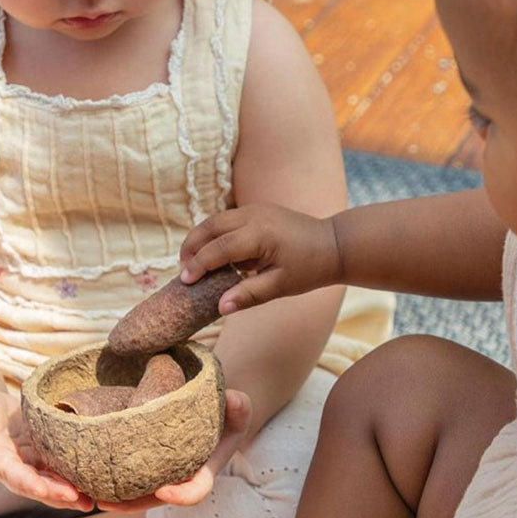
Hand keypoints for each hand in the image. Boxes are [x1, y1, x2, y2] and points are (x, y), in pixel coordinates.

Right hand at [0, 383, 93, 510]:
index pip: (9, 473)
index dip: (25, 481)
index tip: (41, 488)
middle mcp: (10, 466)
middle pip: (35, 484)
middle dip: (55, 494)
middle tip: (80, 500)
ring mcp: (27, 461)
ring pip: (50, 481)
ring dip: (69, 494)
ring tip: (92, 502)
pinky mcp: (41, 452)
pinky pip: (57, 467)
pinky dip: (74, 477)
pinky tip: (94, 484)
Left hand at [96, 389, 252, 511]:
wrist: (213, 413)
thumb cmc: (227, 411)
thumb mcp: (238, 406)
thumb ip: (239, 406)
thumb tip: (231, 399)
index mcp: (206, 470)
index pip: (197, 490)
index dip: (182, 495)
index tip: (164, 490)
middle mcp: (182, 479)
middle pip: (155, 500)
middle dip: (131, 504)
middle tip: (105, 502)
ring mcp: (163, 476)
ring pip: (137, 494)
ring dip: (113, 497)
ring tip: (87, 492)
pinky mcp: (147, 468)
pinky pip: (127, 479)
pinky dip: (108, 479)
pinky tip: (86, 473)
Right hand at [179, 203, 341, 313]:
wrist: (333, 245)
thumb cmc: (309, 269)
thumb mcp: (280, 286)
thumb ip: (249, 295)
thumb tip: (220, 308)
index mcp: (260, 235)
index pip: (219, 248)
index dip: (199, 265)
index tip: (185, 281)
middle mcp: (254, 216)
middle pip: (210, 227)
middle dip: (191, 247)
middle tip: (182, 271)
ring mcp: (255, 209)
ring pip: (216, 220)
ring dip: (200, 238)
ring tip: (192, 263)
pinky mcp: (258, 209)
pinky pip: (227, 220)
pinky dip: (215, 234)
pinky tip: (215, 255)